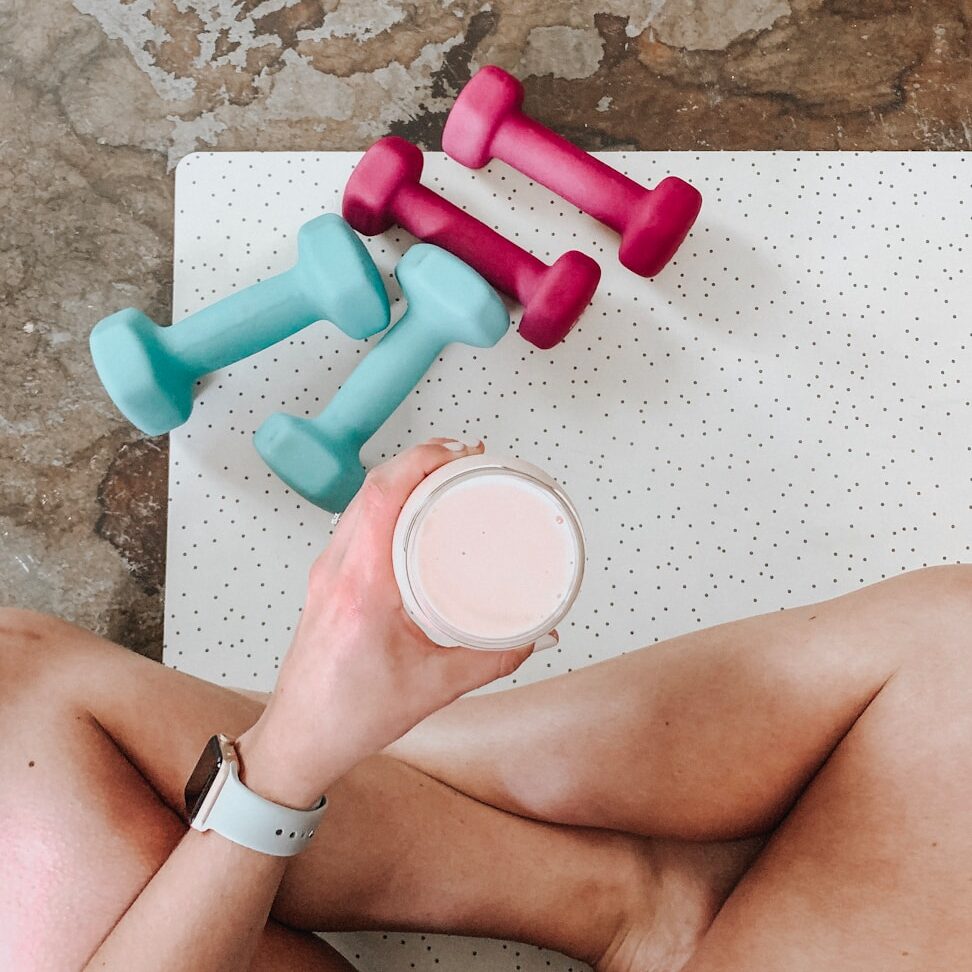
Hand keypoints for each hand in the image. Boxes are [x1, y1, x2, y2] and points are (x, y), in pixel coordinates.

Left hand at [237, 439, 536, 806]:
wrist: (301, 737)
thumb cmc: (349, 716)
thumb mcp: (436, 688)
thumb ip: (494, 659)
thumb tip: (535, 635)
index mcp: (361, 587)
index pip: (382, 496)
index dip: (421, 460)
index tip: (458, 453)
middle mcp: (337, 570)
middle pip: (371, 487)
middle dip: (419, 460)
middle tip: (462, 460)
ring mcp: (326, 572)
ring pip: (359, 501)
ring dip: (400, 478)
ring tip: (442, 476)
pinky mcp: (326, 580)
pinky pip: (354, 522)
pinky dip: (385, 503)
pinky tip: (410, 512)